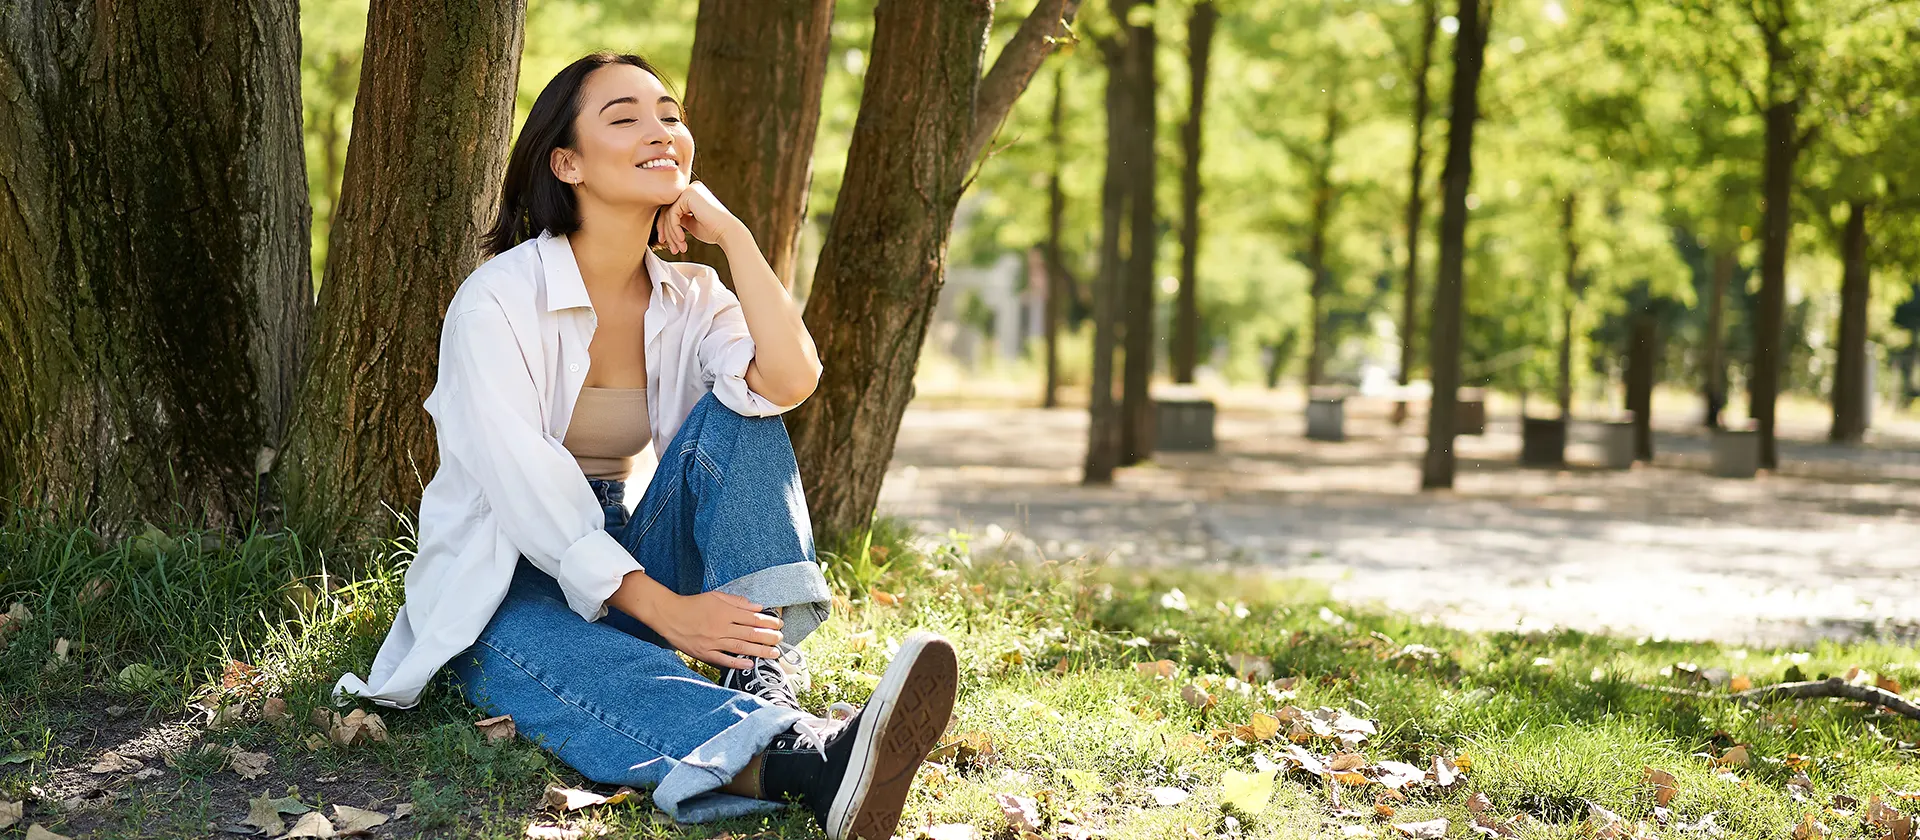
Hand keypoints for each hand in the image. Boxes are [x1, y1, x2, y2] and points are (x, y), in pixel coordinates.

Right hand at [642, 589, 784, 669]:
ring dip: (759, 651)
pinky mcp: (704, 652)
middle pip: (750, 634)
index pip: (752, 618)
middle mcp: (721, 627)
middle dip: (768, 637)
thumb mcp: (716, 596)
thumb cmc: (694, 604)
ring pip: (741, 647)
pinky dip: (737, 663)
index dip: (768, 622)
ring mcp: (712, 641)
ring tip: (773, 654)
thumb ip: (737, 602)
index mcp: (724, 611)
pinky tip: (750, 665)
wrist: (669, 615)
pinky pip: (723, 659)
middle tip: (781, 640)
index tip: (779, 624)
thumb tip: (757, 607)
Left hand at [656, 181, 743, 254]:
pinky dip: (675, 229)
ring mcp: (690, 190)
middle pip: (669, 210)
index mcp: (693, 194)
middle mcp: (691, 189)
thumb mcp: (692, 224)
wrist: (728, 232)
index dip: (668, 228)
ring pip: (669, 214)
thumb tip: (665, 222)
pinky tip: (682, 240)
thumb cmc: (714, 230)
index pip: (673, 210)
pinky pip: (673, 214)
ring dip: (672, 234)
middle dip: (668, 232)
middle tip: (673, 249)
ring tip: (679, 247)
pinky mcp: (688, 195)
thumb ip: (680, 219)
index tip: (669, 244)